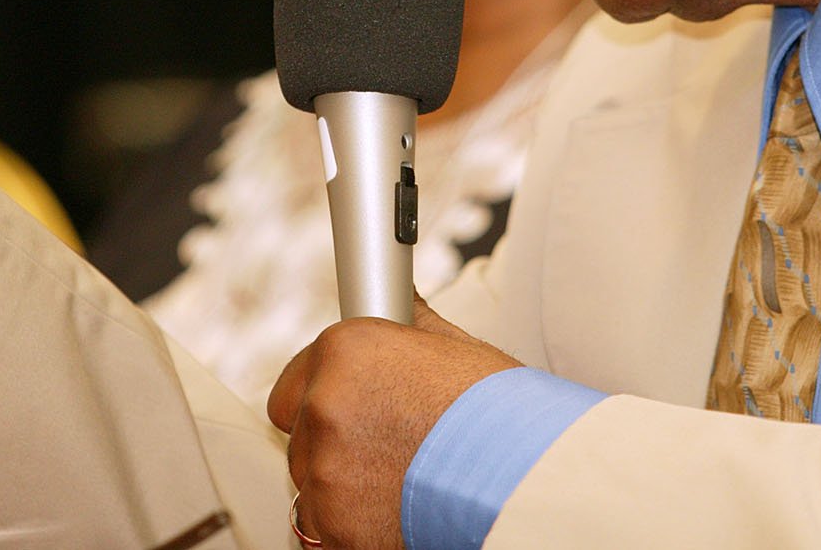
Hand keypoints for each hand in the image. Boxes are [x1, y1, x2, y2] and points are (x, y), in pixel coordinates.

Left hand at [267, 294, 519, 549]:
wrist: (523, 478)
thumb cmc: (500, 414)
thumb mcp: (456, 349)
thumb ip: (411, 324)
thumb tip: (399, 295)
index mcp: (346, 351)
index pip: (297, 377)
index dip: (324, 394)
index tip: (350, 407)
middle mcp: (325, 405)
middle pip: (301, 431)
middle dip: (333, 440)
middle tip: (384, 446)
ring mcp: (325, 470)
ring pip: (311, 482)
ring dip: (341, 485)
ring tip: (399, 481)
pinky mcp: (333, 525)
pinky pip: (322, 526)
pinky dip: (349, 525)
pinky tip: (393, 511)